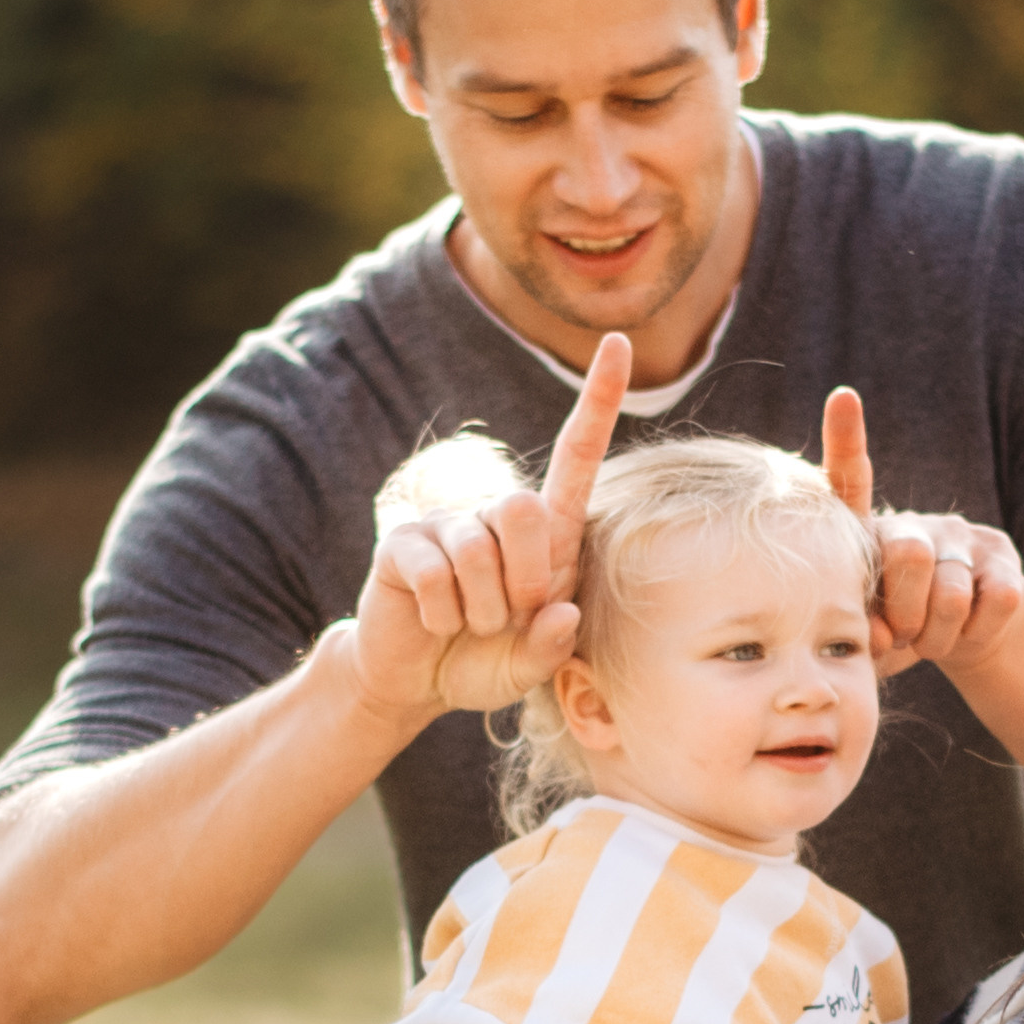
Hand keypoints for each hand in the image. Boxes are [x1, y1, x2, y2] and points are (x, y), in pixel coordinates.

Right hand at [339, 332, 632, 726]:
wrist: (420, 682)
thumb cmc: (486, 660)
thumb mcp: (530, 664)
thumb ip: (552, 647)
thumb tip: (561, 611)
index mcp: (546, 532)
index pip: (576, 456)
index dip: (598, 401)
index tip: (618, 342)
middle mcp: (496, 515)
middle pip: (524, 509)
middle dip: (525, 579)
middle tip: (511, 615)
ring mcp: (447, 524)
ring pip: (478, 551)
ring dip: (481, 610)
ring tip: (469, 624)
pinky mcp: (404, 543)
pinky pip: (435, 575)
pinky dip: (442, 615)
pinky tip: (435, 622)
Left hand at [820, 388, 1023, 677]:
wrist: (970, 641)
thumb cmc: (903, 635)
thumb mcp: (873, 637)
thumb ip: (865, 633)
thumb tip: (880, 633)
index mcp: (867, 537)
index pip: (852, 480)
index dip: (846, 439)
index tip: (843, 397)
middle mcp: (912, 523)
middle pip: (909, 555)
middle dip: (906, 615)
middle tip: (906, 636)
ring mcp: (959, 534)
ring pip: (953, 595)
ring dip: (940, 638)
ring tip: (933, 641)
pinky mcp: (1002, 554)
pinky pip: (995, 603)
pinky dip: (978, 637)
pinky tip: (969, 633)